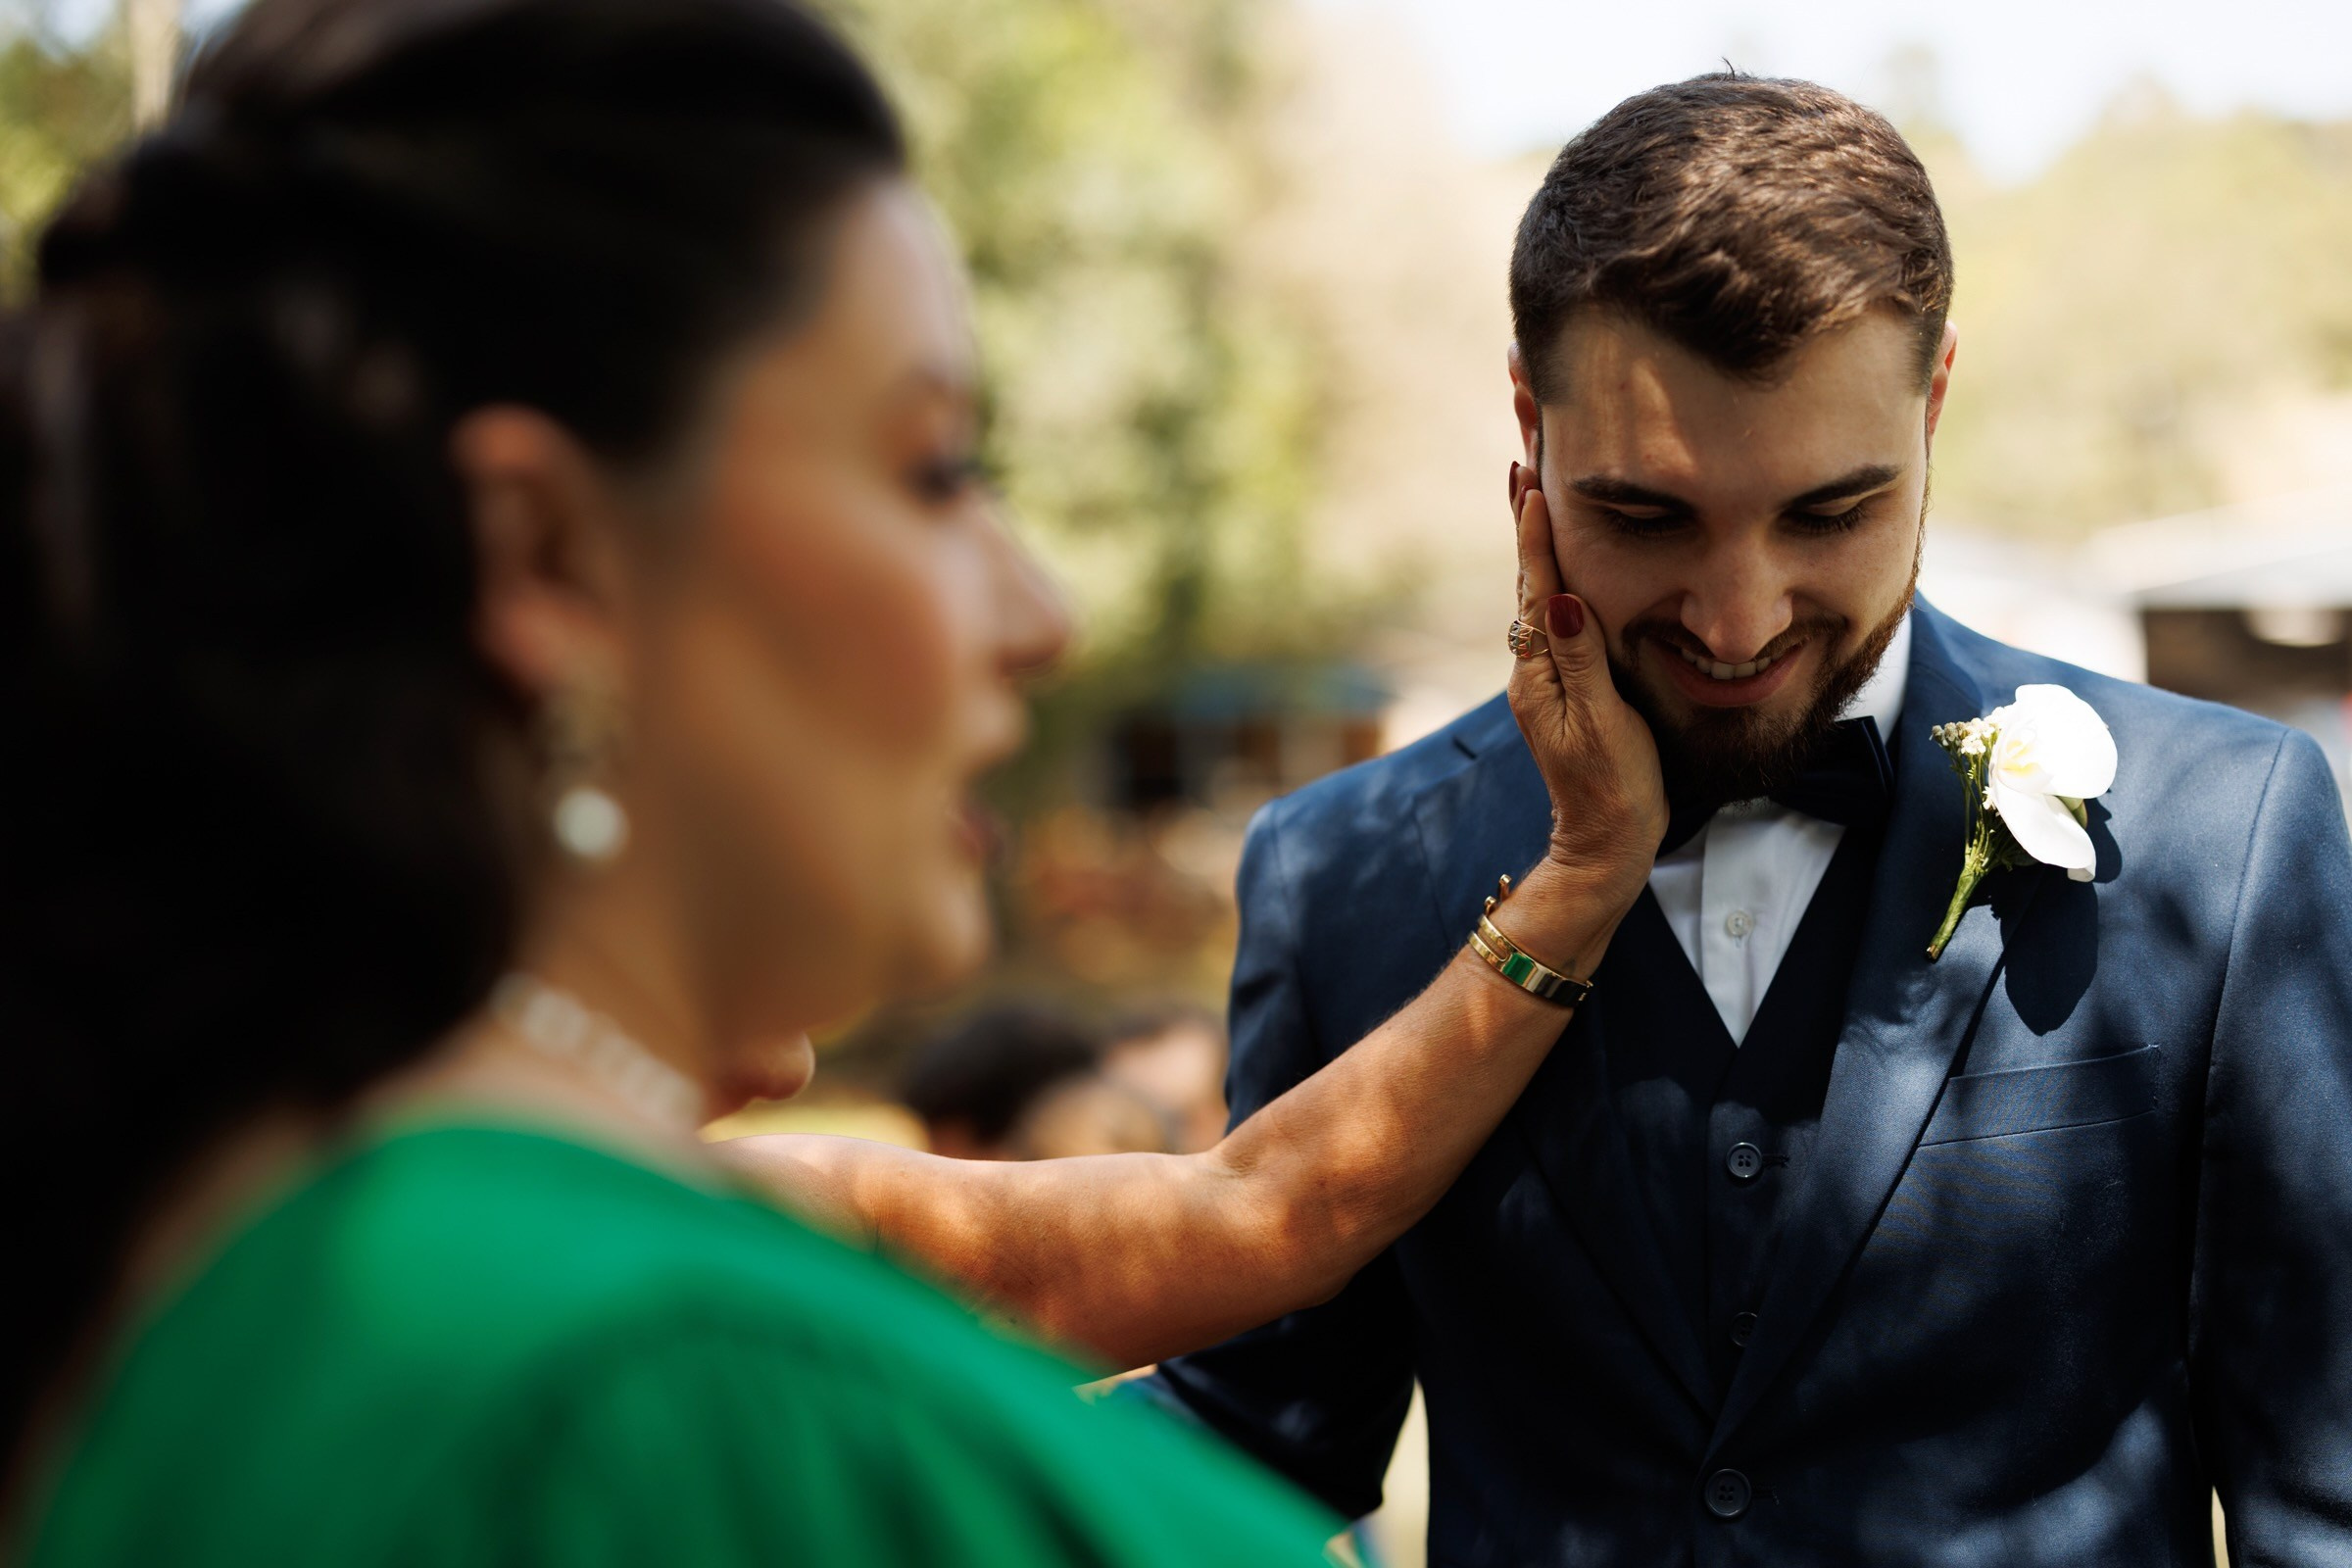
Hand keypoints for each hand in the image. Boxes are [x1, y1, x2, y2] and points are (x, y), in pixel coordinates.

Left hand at [1506, 462, 1666, 911]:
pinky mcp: (1568, 676)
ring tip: (1535, 460)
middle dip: (1528, 501)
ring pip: (1543, 580)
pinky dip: (1557, 559)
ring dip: (1539, 523)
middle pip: (1531, 567)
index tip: (1531, 466)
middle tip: (1522, 434)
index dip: (1535, 524)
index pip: (1538, 580)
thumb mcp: (1602, 724)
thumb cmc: (1614, 787)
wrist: (1608, 842)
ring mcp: (1549, 667)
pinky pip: (1559, 603)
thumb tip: (1562, 597)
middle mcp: (1535, 660)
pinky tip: (1561, 536)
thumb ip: (1582, 659)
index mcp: (1540, 667)